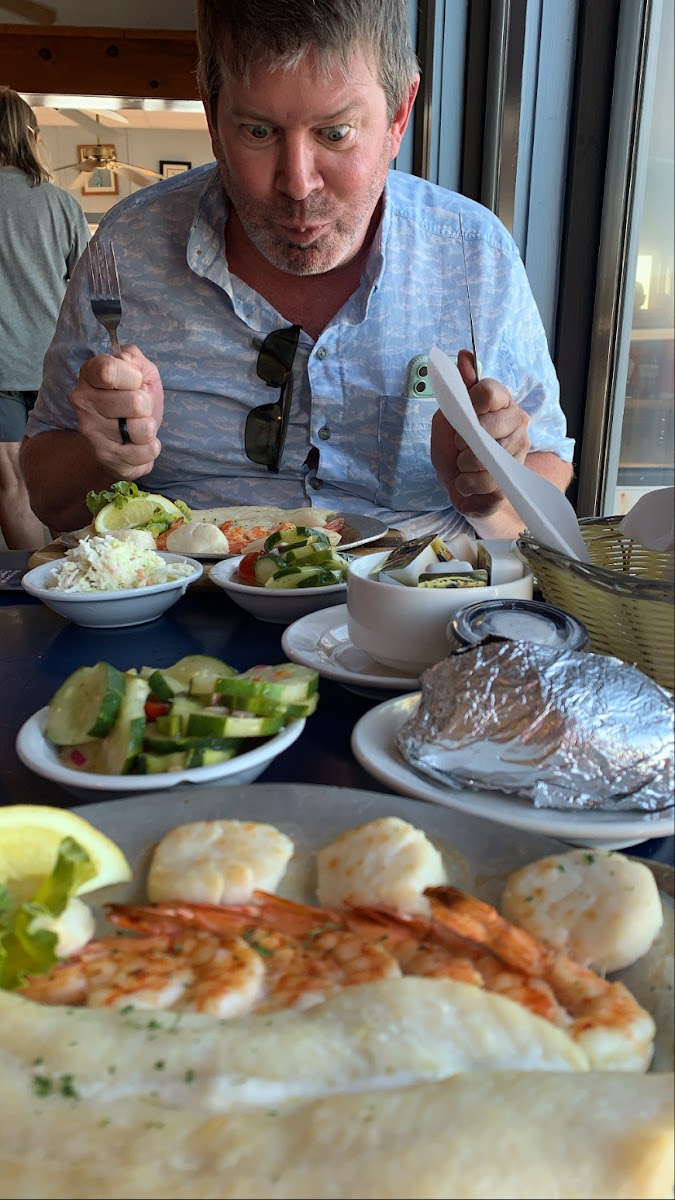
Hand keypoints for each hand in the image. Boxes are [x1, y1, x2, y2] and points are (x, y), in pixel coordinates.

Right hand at [70, 345, 163, 480]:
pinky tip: (137, 444)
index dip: (134, 377)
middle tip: (137, 409)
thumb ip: (134, 358)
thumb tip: (127, 358)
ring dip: (149, 427)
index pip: (109, 370)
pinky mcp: (106, 457)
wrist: (121, 442)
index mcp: (90, 375)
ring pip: (143, 428)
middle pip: (136, 402)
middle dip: (147, 405)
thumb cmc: (132, 402)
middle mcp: (84, 402)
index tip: (135, 382)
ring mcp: (92, 432)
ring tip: (137, 427)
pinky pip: (147, 451)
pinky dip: (151, 448)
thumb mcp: (140, 373)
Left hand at [430, 349, 529, 521]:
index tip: (460, 419)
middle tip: (458, 447)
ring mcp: (520, 449)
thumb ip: (457, 388)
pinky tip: (467, 482)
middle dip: (465, 440)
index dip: (470, 405)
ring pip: (490, 456)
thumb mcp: (447, 417)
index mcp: (500, 401)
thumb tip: (464, 355)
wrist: (460, 486)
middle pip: (491, 425)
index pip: (489, 392)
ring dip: (465, 465)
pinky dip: (470, 484)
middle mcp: (517, 421)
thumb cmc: (454, 450)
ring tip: (461, 467)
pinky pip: (491, 481)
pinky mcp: (516, 477)